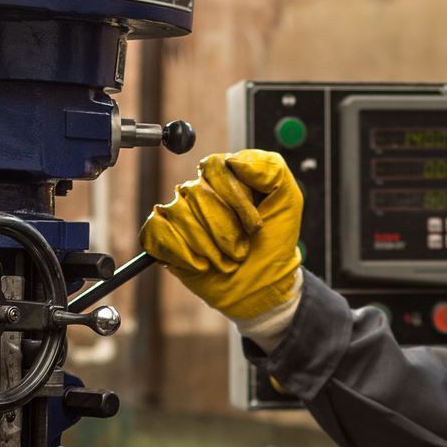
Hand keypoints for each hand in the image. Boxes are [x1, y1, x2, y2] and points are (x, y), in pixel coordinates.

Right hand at [140, 149, 302, 343]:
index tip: (255, 226)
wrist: (262, 286)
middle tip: (241, 250)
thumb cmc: (275, 243)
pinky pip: (157, 231)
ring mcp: (179, 213)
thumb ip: (271, 168)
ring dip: (208, 246)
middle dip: (225, 229)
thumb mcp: (288, 201)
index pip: (213, 167)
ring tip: (225, 261)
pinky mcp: (164, 237)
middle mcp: (198, 190)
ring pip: (177, 213)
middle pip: (196, 192)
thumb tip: (234, 160)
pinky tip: (201, 265)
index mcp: (225, 176)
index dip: (234, 197)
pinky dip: (182, 252)